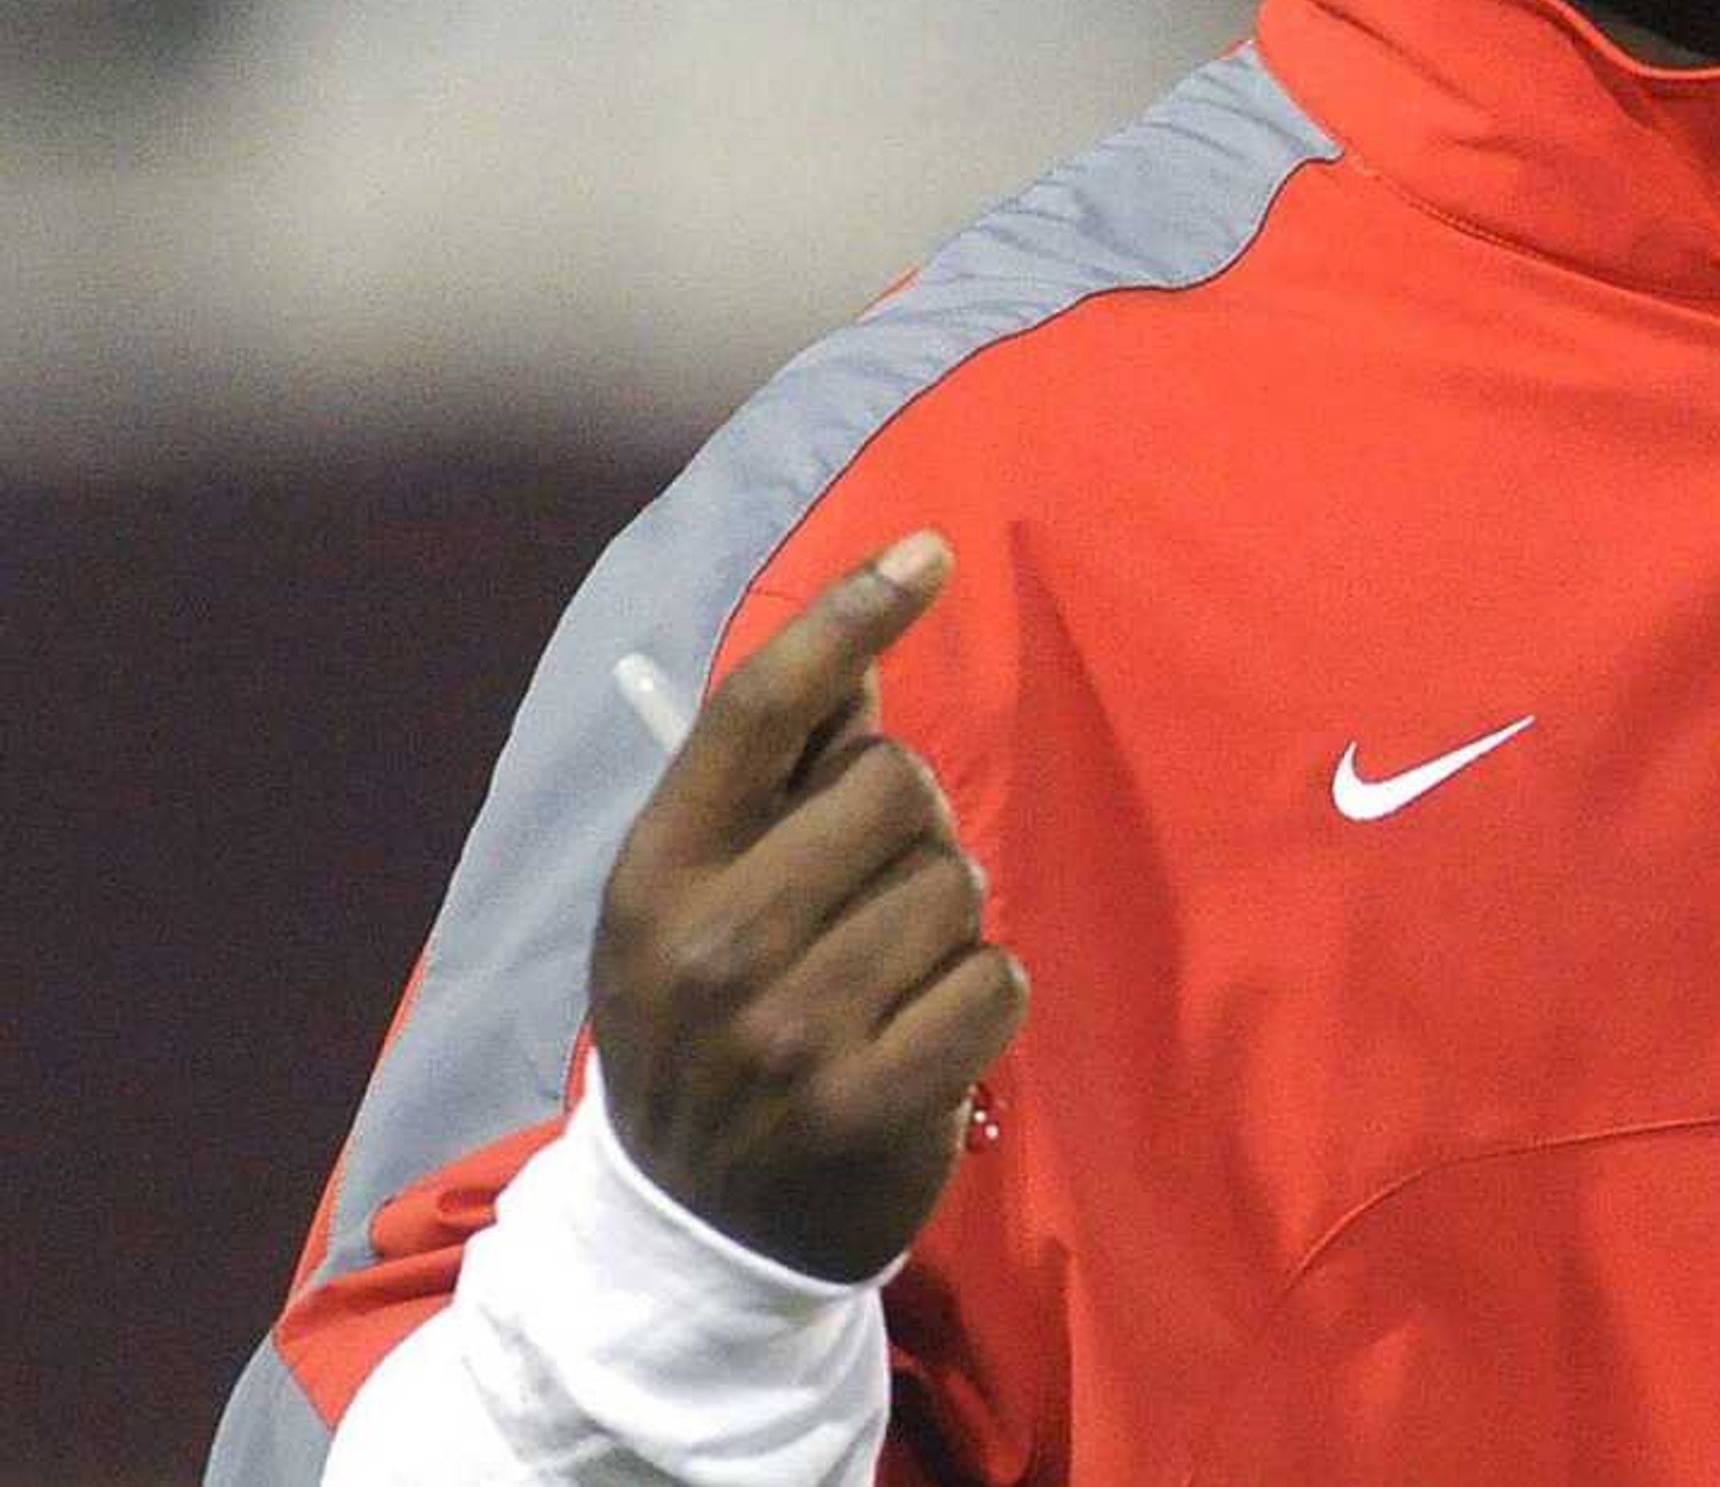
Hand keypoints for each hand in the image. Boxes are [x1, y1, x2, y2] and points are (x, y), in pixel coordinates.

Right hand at [587, 532, 1027, 1281]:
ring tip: (886, 982)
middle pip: (894, 785)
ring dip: (948, 924)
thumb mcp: (701, 900)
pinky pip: (998, 982)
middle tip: (867, 900)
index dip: (847, 618)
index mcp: (656, 875)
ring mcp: (788, 1033)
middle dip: (911, 827)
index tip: (927, 553)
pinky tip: (924, 1040)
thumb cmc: (712, 1026)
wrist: (699, 1231)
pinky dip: (981, 1003)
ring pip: (958, 884)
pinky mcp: (871, 1105)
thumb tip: (860, 651)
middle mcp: (711, 946)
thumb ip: (776, 779)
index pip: (757, 712)